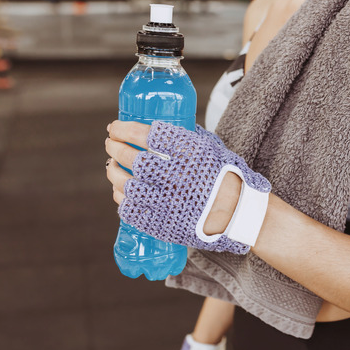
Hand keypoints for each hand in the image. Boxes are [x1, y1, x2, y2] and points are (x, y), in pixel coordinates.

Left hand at [105, 120, 270, 254]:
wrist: (239, 214)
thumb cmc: (228, 177)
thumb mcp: (212, 147)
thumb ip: (187, 137)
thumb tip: (162, 128)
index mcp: (188, 154)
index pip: (147, 135)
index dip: (124, 129)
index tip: (115, 127)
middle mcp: (174, 177)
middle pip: (132, 158)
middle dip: (115, 147)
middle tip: (110, 143)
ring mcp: (166, 202)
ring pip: (126, 184)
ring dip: (113, 172)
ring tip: (112, 166)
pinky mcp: (161, 223)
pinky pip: (130, 210)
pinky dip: (122, 198)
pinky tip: (121, 191)